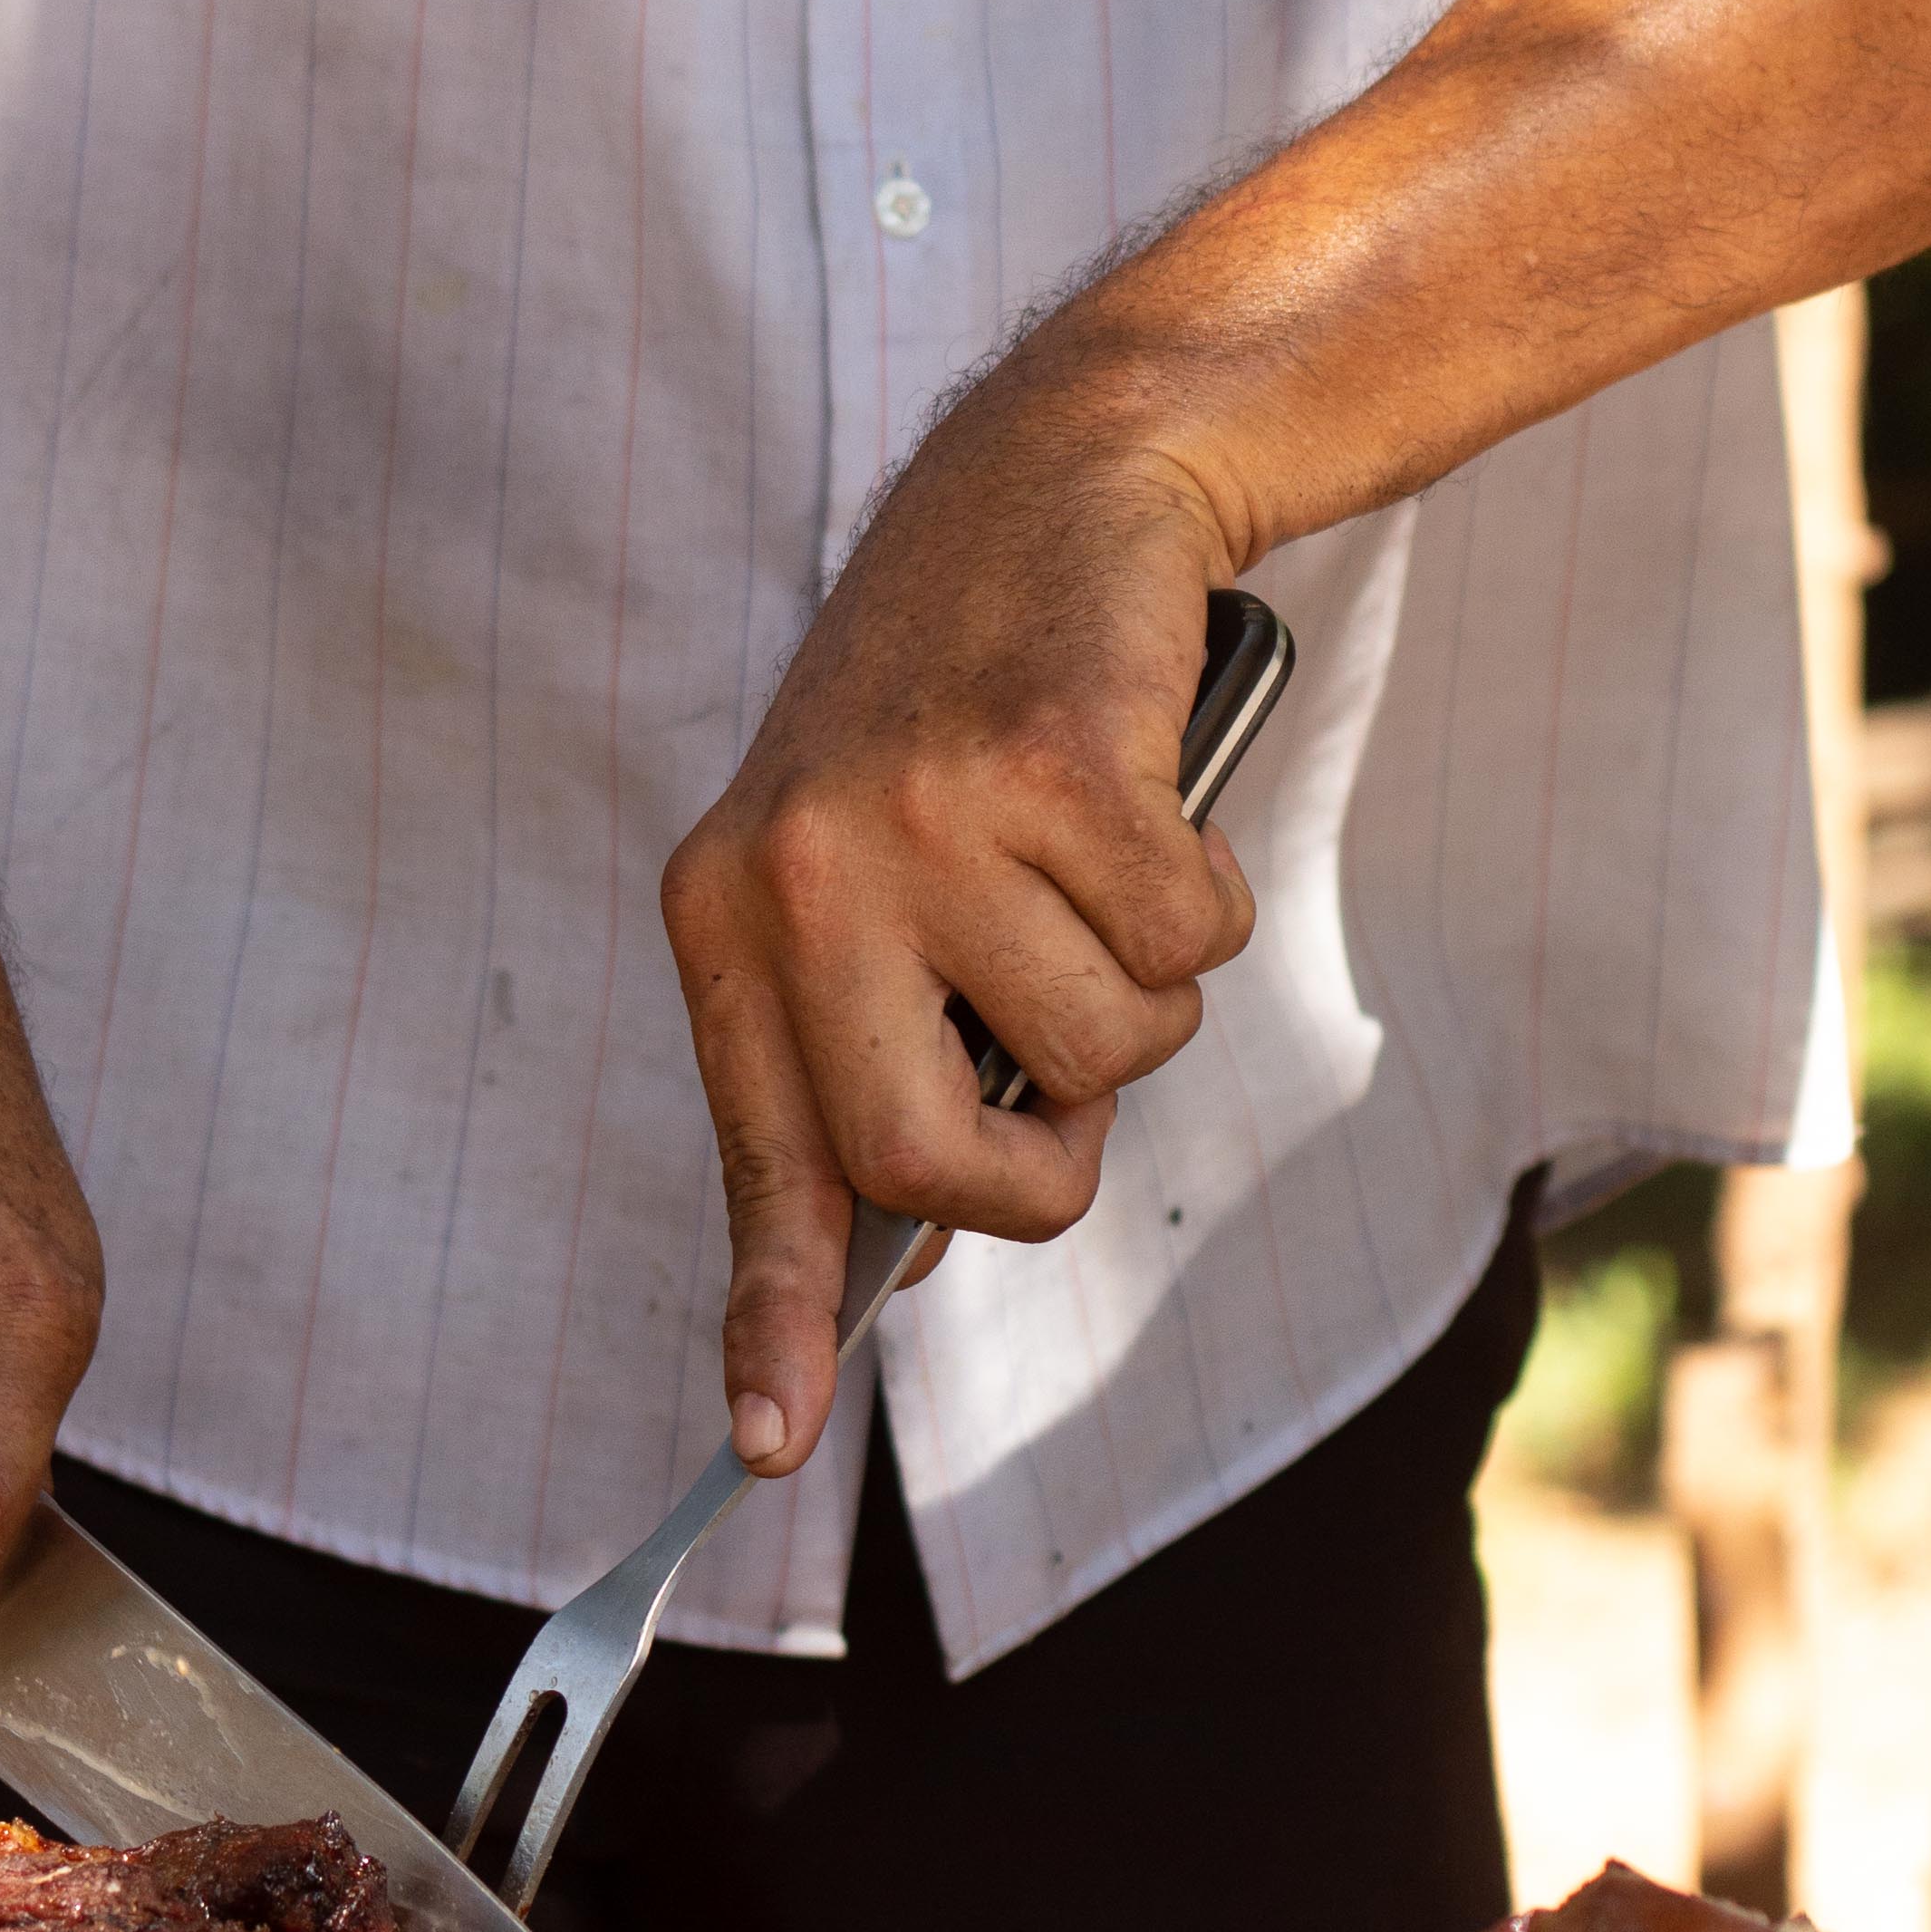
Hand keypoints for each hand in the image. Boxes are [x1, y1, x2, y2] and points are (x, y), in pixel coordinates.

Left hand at [661, 335, 1257, 1482]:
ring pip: (1102, 1051)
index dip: (774, 1312)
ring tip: (1094, 860)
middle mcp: (796, 871)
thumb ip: (864, 1052)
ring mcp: (922, 816)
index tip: (759, 1445)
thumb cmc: (973, 713)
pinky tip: (1149, 793)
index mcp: (726, 911)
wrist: (1056, 486)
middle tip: (1070, 1069)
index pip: (762, 1157)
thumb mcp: (861, 873)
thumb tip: (887, 1271)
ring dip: (1143, 984)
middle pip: (938, 1160)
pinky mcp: (1057, 765)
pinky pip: (1187, 943)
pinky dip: (1204, 889)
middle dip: (1046, 1161)